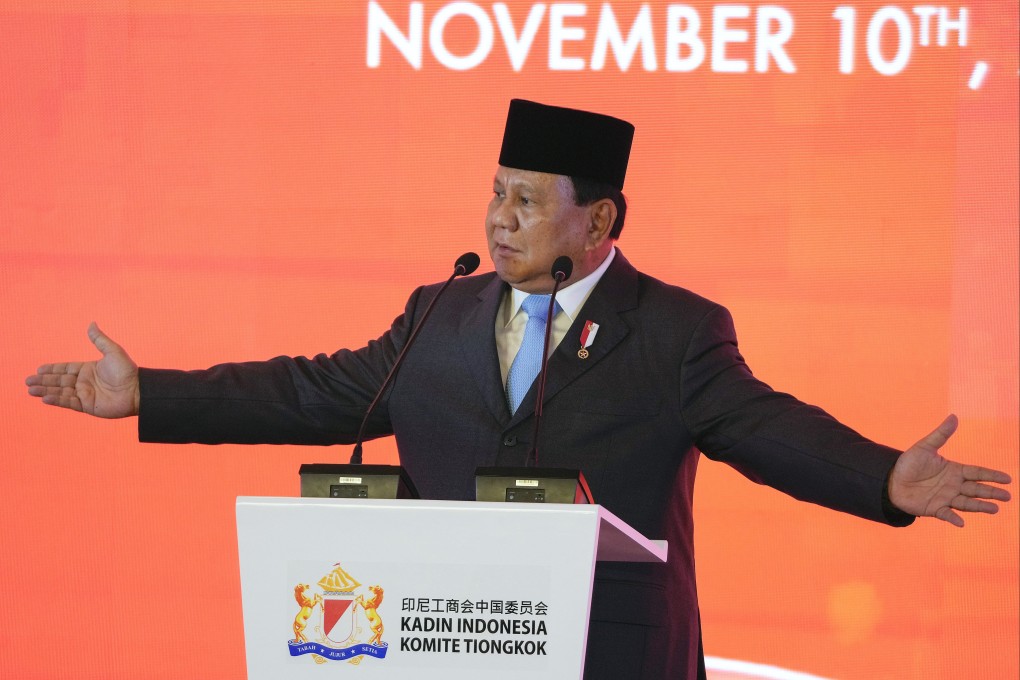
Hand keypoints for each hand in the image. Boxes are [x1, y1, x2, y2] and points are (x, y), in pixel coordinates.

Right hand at [25, 322, 139, 417]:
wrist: (138, 391)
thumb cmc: (128, 371)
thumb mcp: (113, 351)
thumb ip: (99, 339)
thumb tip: (91, 323)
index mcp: (88, 369)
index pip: (65, 369)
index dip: (52, 369)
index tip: (38, 369)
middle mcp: (85, 382)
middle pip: (60, 381)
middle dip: (44, 381)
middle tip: (28, 381)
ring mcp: (85, 394)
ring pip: (61, 392)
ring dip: (46, 391)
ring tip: (31, 390)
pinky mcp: (88, 406)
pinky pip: (69, 402)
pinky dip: (57, 400)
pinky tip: (45, 399)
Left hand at [888, 414, 1011, 526]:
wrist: (891, 480)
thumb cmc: (909, 463)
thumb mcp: (924, 446)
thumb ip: (941, 434)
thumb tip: (954, 416)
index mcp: (954, 470)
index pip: (977, 473)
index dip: (992, 475)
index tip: (1007, 479)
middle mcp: (954, 485)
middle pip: (976, 489)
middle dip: (992, 492)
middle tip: (1007, 496)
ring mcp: (946, 498)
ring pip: (967, 503)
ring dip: (980, 506)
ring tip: (995, 509)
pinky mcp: (935, 509)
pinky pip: (946, 514)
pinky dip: (954, 518)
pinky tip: (961, 523)